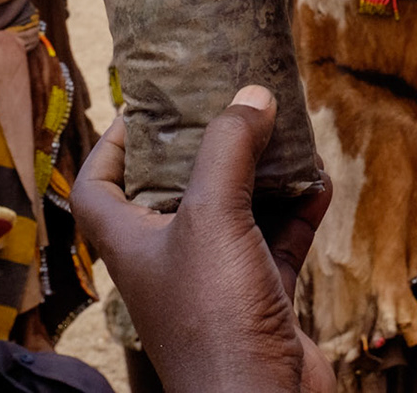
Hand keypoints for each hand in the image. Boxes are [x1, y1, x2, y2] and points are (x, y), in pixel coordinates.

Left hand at [73, 85, 334, 392]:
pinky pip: (276, 242)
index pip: (96, 187)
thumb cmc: (215, 320)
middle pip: (174, 191)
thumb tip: (251, 96)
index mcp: (132, 244)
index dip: (112, 145)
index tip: (145, 108)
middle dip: (203, 148)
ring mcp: (215, 283)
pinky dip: (297, 212)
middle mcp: (168, 261)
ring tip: (283, 134)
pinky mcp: (260, 299)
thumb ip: (228, 149)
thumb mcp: (212, 216)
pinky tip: (319, 184)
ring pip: (234, 213)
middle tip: (229, 107)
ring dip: (260, 175)